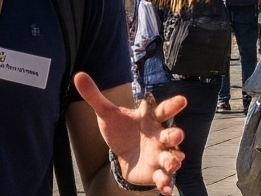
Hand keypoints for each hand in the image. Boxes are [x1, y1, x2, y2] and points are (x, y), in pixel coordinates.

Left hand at [76, 72, 185, 192]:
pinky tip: (165, 189)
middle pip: (170, 134)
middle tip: (177, 135)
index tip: (182, 100)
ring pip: (170, 157)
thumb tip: (78, 76)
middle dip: (175, 135)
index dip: (173, 105)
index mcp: (148, 118)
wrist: (123, 154)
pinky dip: (166, 183)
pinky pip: (163, 178)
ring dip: (173, 161)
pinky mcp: (156, 172)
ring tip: (172, 164)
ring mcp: (159, 155)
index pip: (162, 109)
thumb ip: (94, 95)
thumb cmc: (120, 129)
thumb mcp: (106, 113)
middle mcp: (158, 136)